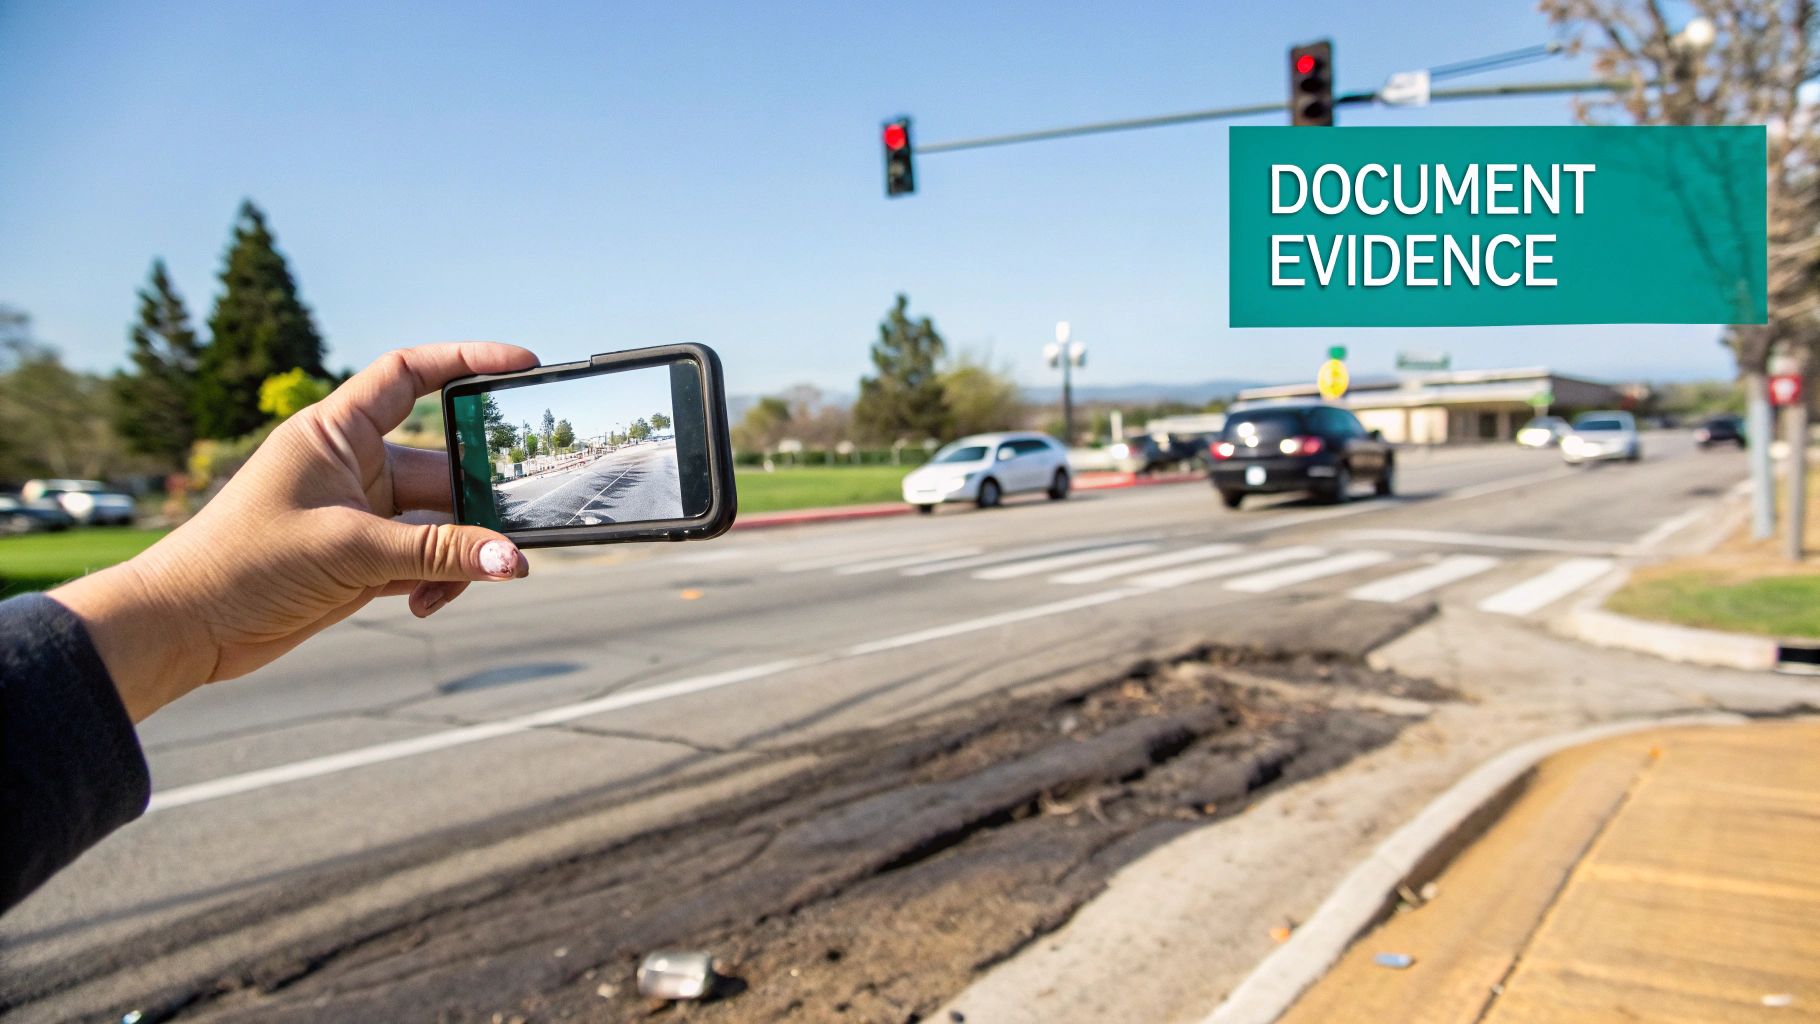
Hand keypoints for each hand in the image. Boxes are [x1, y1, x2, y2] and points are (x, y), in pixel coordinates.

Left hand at [53, 342, 539, 720]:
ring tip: (452, 588)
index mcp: (335, 432)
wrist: (184, 628)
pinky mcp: (361, 560)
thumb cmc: (243, 564)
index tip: (522, 365)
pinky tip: (424, 605)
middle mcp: (352, 466)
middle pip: (443, 466)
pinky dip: (435, 581)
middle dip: (477, 502)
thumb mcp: (350, 551)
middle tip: (516, 526)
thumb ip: (438, 553)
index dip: (467, 361)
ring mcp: (359, 514)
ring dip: (455, 555)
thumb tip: (512, 559)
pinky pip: (423, 560)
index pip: (410, 375)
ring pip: (439, 522)